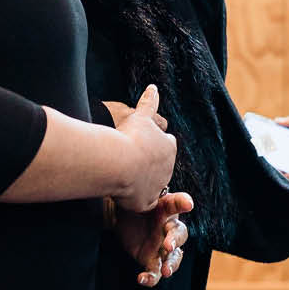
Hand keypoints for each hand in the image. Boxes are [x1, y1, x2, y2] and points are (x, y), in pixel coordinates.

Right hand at [109, 84, 176, 211]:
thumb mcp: (140, 116)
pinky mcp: (146, 202)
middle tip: (128, 161)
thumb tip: (153, 86)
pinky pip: (142, 203)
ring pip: (150, 184)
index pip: (166, 144)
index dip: (152, 145)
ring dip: (140, 181)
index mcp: (169, 147)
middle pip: (159, 166)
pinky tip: (122, 194)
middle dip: (147, 164)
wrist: (119, 162)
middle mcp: (168, 168)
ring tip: (123, 176)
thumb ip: (148, 103)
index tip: (139, 144)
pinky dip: (133, 199)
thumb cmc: (129, 136)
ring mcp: (158, 186)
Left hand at [117, 191, 193, 286]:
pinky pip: (154, 272)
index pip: (177, 206)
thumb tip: (161, 187)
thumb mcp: (143, 199)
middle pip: (179, 236)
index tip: (187, 203)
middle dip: (175, 241)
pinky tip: (141, 279)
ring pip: (173, 259)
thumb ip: (152, 194)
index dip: (183, 204)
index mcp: (168, 213)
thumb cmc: (139, 208)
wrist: (124, 220)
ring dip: (170, 265)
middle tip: (168, 245)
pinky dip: (150, 278)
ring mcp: (162, 248)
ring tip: (165, 271)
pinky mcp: (151, 261)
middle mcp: (169, 231)